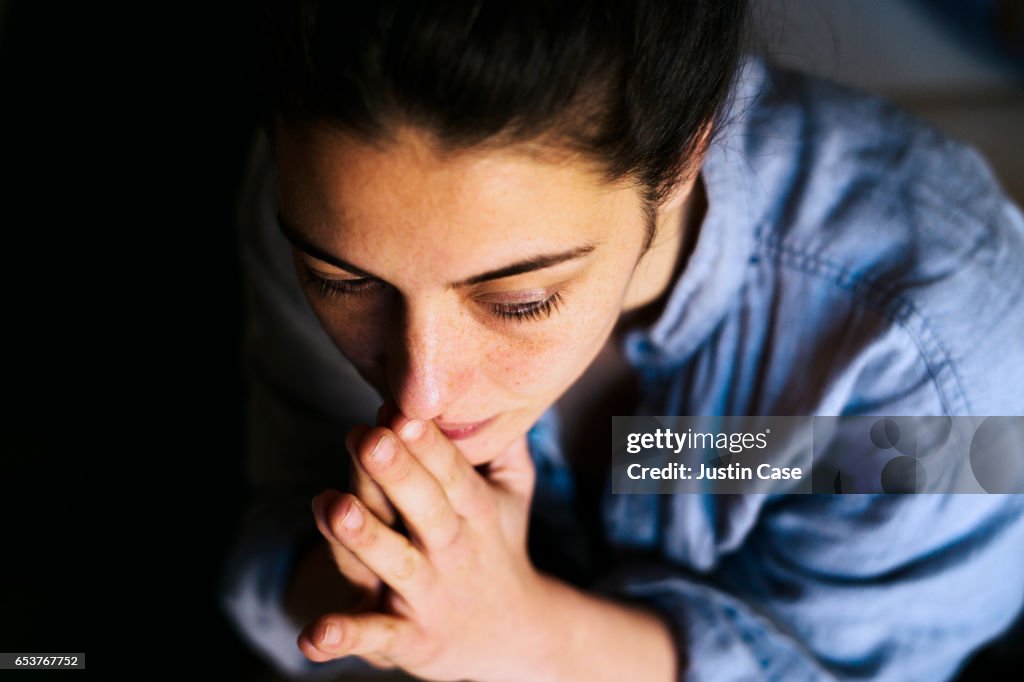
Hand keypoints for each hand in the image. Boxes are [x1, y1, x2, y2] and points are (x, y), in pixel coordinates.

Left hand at [299, 407, 545, 681]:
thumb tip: (497, 383)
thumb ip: (505, 443)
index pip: (453, 475)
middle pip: (426, 511)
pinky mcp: (408, 640)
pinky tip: (313, 636)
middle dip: (397, 475)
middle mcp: (454, 553)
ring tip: (332, 506)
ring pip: (394, 565)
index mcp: (477, 514)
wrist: (513, 637)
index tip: (401, 410)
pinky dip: (345, 637)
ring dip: (364, 540)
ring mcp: (429, 597)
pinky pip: (375, 637)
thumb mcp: (514, 493)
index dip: (428, 444)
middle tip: (368, 437)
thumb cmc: (497, 545)